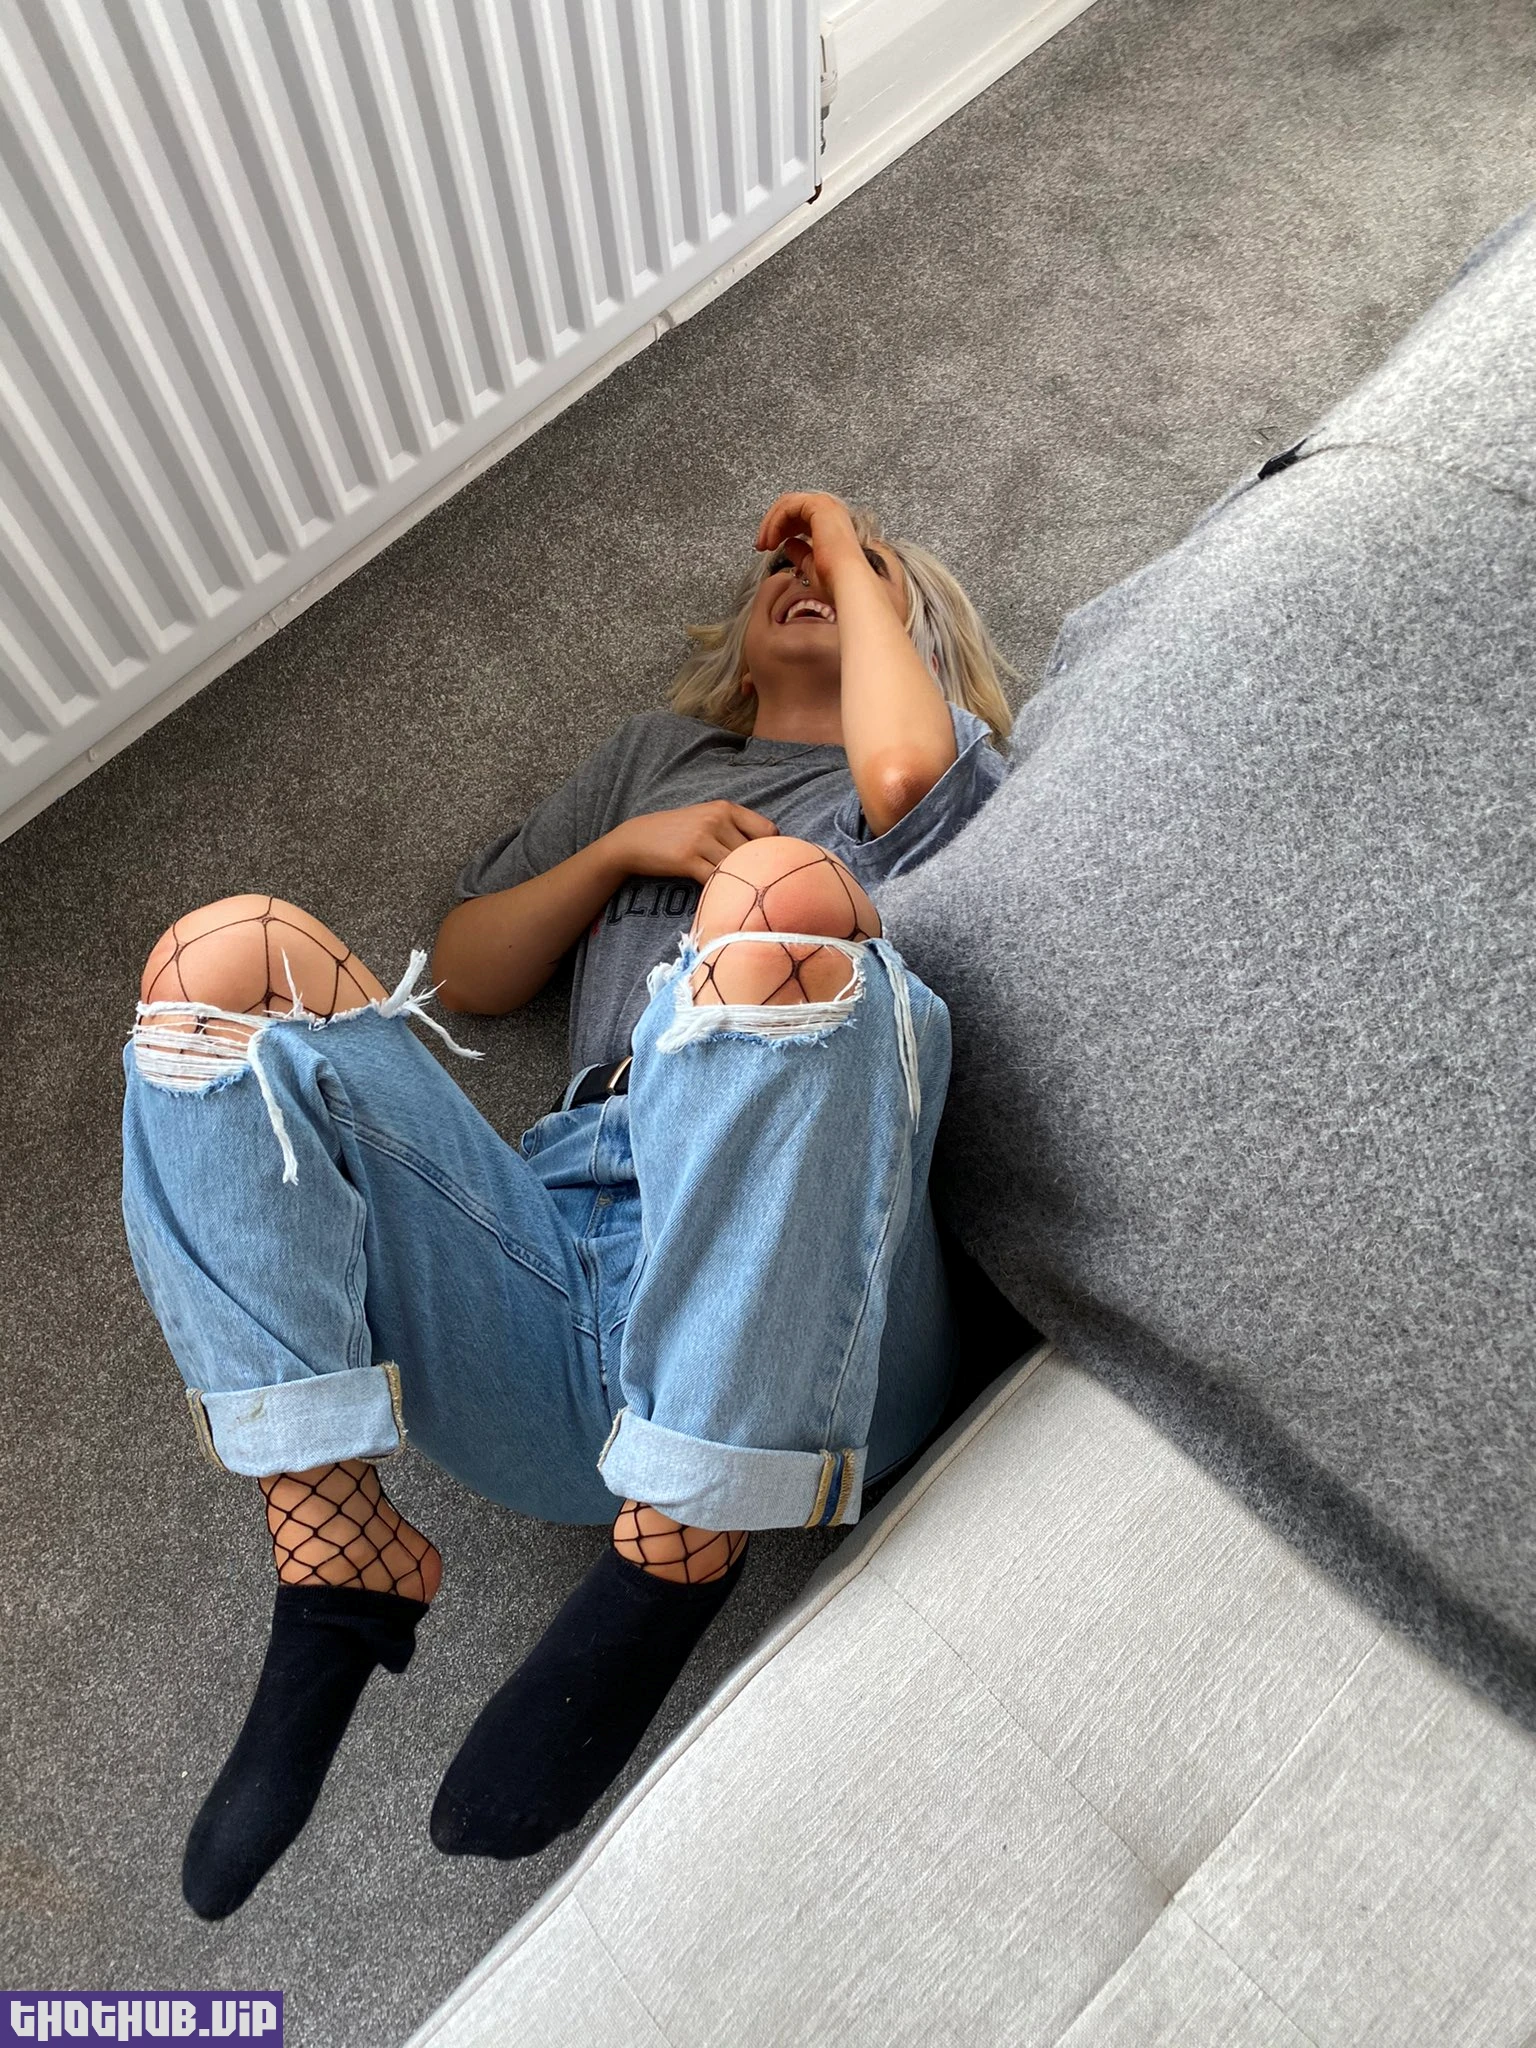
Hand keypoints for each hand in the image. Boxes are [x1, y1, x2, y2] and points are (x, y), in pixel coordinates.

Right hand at [605, 803, 778, 885]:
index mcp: (725, 808)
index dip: (771, 850)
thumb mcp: (707, 819)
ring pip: (737, 867)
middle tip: (755, 886)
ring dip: (739, 882)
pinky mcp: (688, 858)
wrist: (636, 840)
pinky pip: (716, 879)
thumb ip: (735, 829)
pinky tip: (719, 895)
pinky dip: (720, 890)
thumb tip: (769, 852)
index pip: (768, 830)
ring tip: (738, 893)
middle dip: (756, 870)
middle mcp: (716, 820)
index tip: (763, 865)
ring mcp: (702, 838)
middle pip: (754, 852)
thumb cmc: (676, 833)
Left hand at [754, 491, 866, 589]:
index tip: (767, 546)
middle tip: (760, 544)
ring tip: (763, 544)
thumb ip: (800, 554)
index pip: (800, 516)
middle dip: (772, 524)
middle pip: (791, 506)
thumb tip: (788, 545)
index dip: (780, 529)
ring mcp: (826, 505)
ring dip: (771, 523)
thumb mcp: (811, 567)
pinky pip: (788, 507)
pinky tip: (770, 540)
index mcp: (832, 524)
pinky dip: (774, 522)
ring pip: (787, 504)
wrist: (847, 581)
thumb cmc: (836, 581)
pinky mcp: (818, 505)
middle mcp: (831, 511)